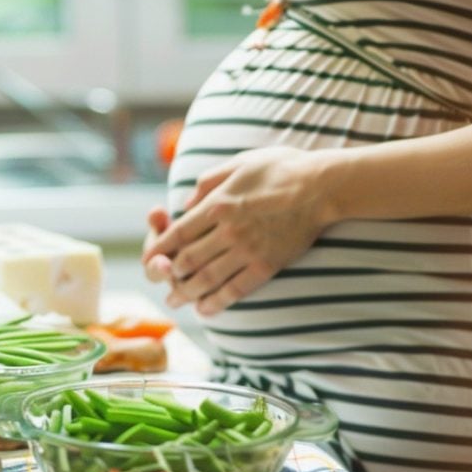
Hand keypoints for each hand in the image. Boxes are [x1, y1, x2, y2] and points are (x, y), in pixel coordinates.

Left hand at [143, 146, 333, 315]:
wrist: (322, 186)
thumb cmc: (281, 168)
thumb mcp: (238, 163)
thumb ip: (208, 182)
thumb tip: (185, 203)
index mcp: (218, 204)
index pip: (178, 232)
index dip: (159, 248)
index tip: (150, 259)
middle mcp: (228, 230)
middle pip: (188, 259)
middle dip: (170, 275)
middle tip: (164, 283)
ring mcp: (247, 249)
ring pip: (208, 278)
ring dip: (187, 292)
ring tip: (176, 300)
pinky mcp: (267, 264)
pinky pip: (236, 288)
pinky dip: (217, 301)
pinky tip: (206, 309)